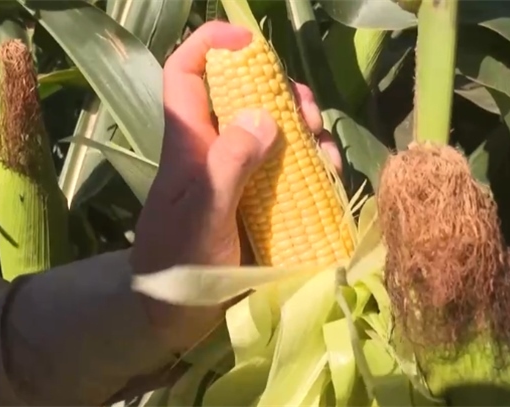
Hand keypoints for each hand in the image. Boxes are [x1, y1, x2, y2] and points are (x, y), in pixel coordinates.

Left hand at [130, 21, 341, 351]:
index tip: (244, 40)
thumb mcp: (202, 212)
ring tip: (324, 147)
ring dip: (306, 129)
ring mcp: (243, 174)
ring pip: (277, 130)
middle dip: (280, 92)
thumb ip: (229, 164)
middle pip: (247, 97)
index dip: (208, 45)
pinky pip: (294, 169)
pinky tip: (330, 172)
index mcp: (190, 142)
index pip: (185, 75)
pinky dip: (315, 164)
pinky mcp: (263, 201)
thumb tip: (264, 116)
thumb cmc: (178, 259)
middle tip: (306, 112)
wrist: (178, 313)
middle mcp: (217, 149)